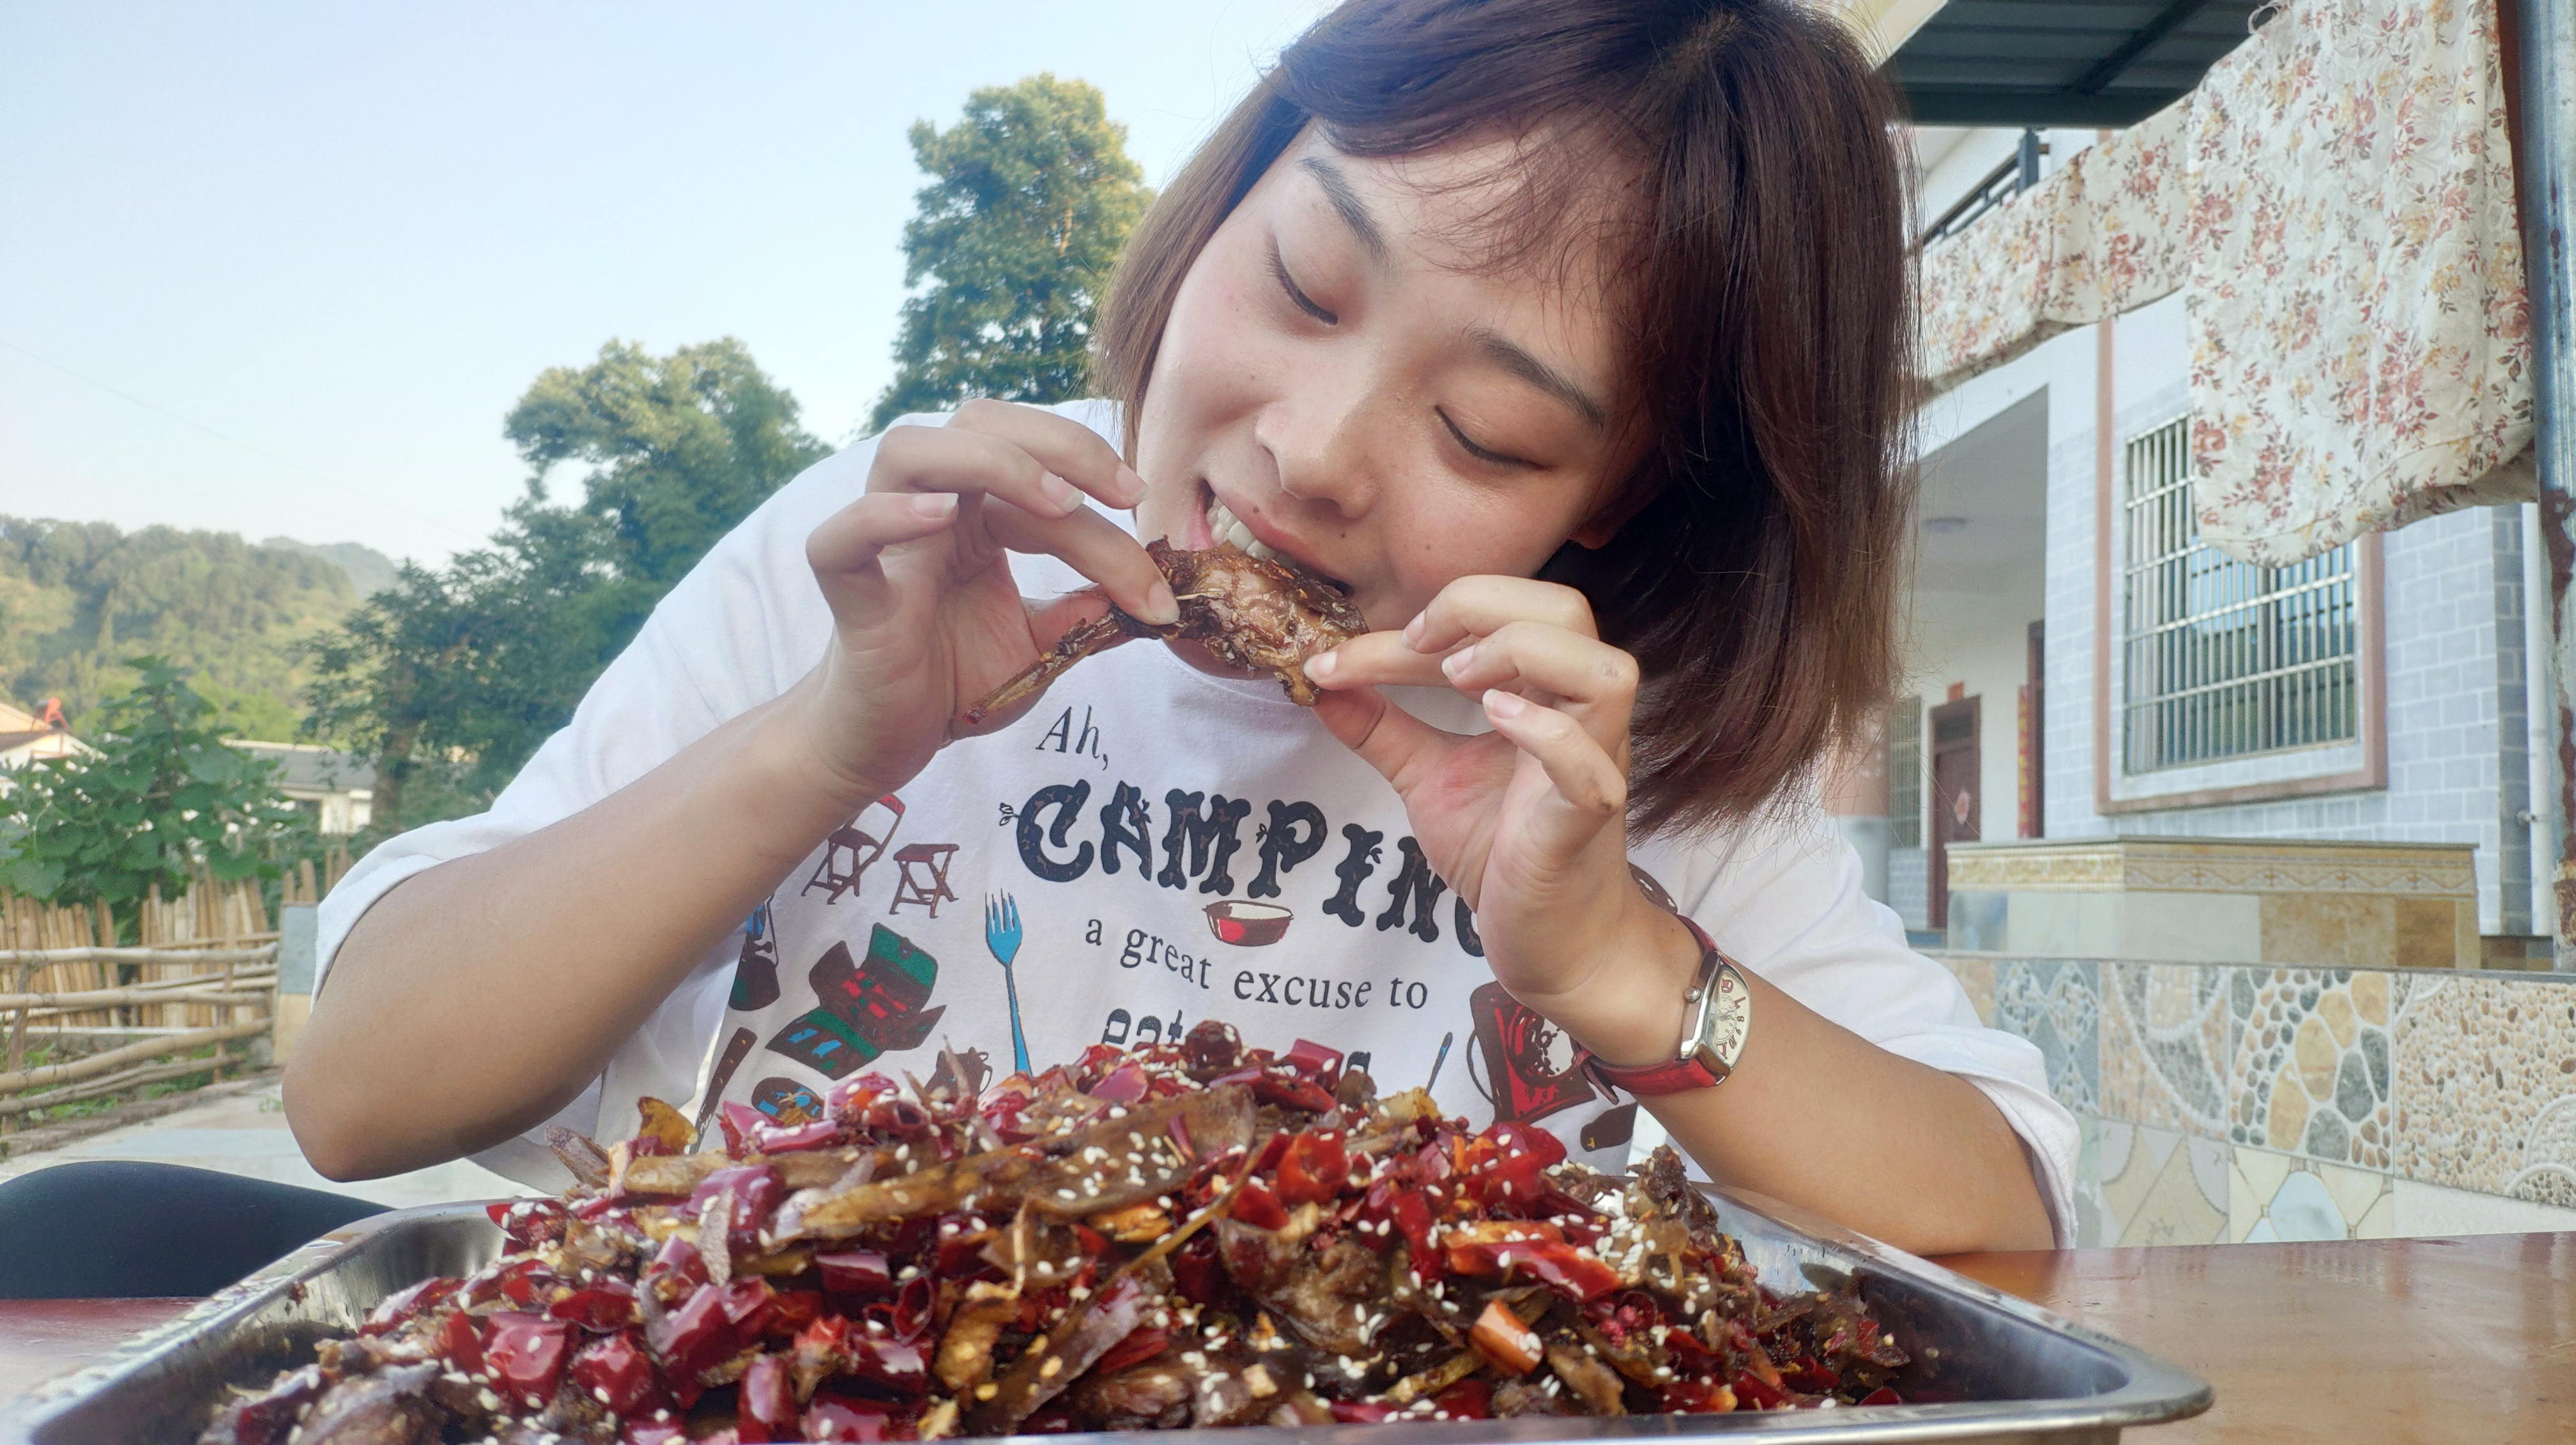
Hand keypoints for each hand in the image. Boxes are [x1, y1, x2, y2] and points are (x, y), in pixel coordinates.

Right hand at [793, 401, 1178, 807]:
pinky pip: (842, 536)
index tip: (1154, 528)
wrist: (885, 743)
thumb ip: (1085, 612)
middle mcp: (927, 507)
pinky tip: (939, 518)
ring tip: (1058, 504)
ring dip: (991, 461)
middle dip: (1061, 444)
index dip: (1103, 485)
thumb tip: (1151, 595)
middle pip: (978, 424)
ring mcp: (884, 544)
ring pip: (910, 451)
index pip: (1043, 472)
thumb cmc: (953, 683)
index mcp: (975, 512)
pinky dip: (885, 516)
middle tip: (1125, 493)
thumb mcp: (1039, 645)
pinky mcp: (848, 592)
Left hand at [1304, 577, 1694, 1064]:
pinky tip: (1495, 720)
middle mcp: (1577, 717)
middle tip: (1418, 643)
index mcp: (1542, 694)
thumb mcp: (1428, 779)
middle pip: (1569, 612)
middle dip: (1484, 604)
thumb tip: (1319, 683)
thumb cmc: (1503, 855)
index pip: (1495, 620)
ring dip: (1525, 654)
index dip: (1414, 623)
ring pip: (1606, 673)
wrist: (1551, 943)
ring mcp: (1592, 766)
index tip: (1337, 658)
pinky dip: (1545, 733)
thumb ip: (1382, 730)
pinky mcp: (1584, 822)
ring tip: (1458, 678)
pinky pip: (1587, 765)